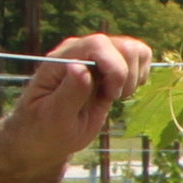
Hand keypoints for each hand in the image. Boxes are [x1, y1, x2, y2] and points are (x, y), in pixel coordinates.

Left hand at [5, 32, 154, 166]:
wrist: (44, 137)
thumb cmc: (43, 129)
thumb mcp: (53, 117)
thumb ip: (69, 92)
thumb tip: (79, 66)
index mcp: (63, 59)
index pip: (98, 44)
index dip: (114, 68)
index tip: (111, 96)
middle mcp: (81, 52)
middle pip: (123, 46)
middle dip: (126, 75)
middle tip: (112, 98)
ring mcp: (97, 58)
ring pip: (134, 50)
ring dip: (133, 76)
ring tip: (115, 96)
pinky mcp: (110, 68)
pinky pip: (137, 59)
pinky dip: (138, 76)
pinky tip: (121, 92)